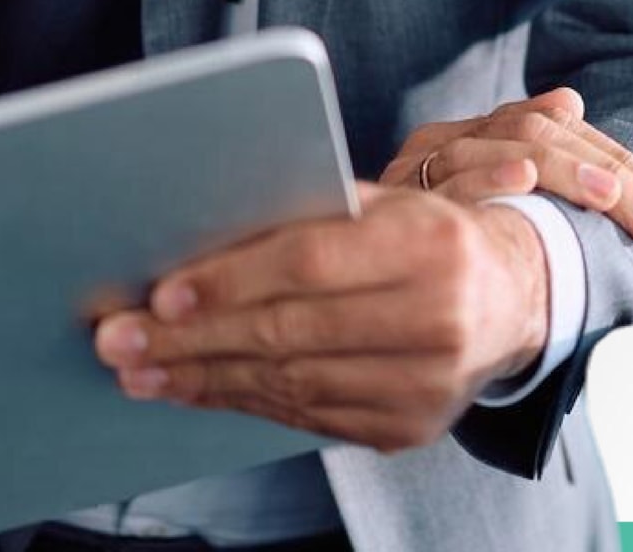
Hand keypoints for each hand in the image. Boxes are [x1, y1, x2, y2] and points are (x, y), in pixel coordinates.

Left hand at [90, 182, 548, 453]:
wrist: (511, 298)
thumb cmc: (422, 236)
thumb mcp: (383, 204)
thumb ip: (307, 213)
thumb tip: (196, 236)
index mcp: (429, 244)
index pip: (312, 262)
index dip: (232, 279)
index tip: (163, 293)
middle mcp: (437, 319)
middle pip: (290, 331)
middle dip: (193, 338)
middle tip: (121, 339)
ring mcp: (426, 385)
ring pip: (291, 383)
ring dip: (203, 378)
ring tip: (140, 369)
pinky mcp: (408, 428)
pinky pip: (306, 417)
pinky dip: (242, 400)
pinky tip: (194, 388)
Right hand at [379, 85, 632, 242]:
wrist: (349, 284)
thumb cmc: (434, 250)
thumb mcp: (490, 204)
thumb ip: (529, 155)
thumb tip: (572, 100)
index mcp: (475, 135)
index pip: (557, 125)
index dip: (617, 160)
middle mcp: (447, 141)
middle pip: (540, 131)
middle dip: (608, 171)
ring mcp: (420, 168)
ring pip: (507, 143)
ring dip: (567, 169)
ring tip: (611, 196)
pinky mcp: (396, 202)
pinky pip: (450, 184)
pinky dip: (490, 175)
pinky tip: (524, 182)